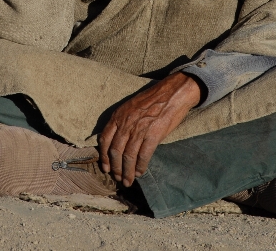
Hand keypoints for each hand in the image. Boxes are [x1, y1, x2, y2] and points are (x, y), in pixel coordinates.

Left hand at [98, 72, 200, 186]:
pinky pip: (143, 155)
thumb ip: (122, 122)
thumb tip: (117, 141)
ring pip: (128, 156)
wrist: (171, 93)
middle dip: (115, 168)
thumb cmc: (152, 100)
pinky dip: (140, 167)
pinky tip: (140, 173)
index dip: (104, 156)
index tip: (105, 167)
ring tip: (128, 181)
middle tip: (118, 178)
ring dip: (127, 172)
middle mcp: (125, 123)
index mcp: (118, 115)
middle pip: (115, 151)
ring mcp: (139, 129)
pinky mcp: (153, 135)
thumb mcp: (130, 107)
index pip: (105, 139)